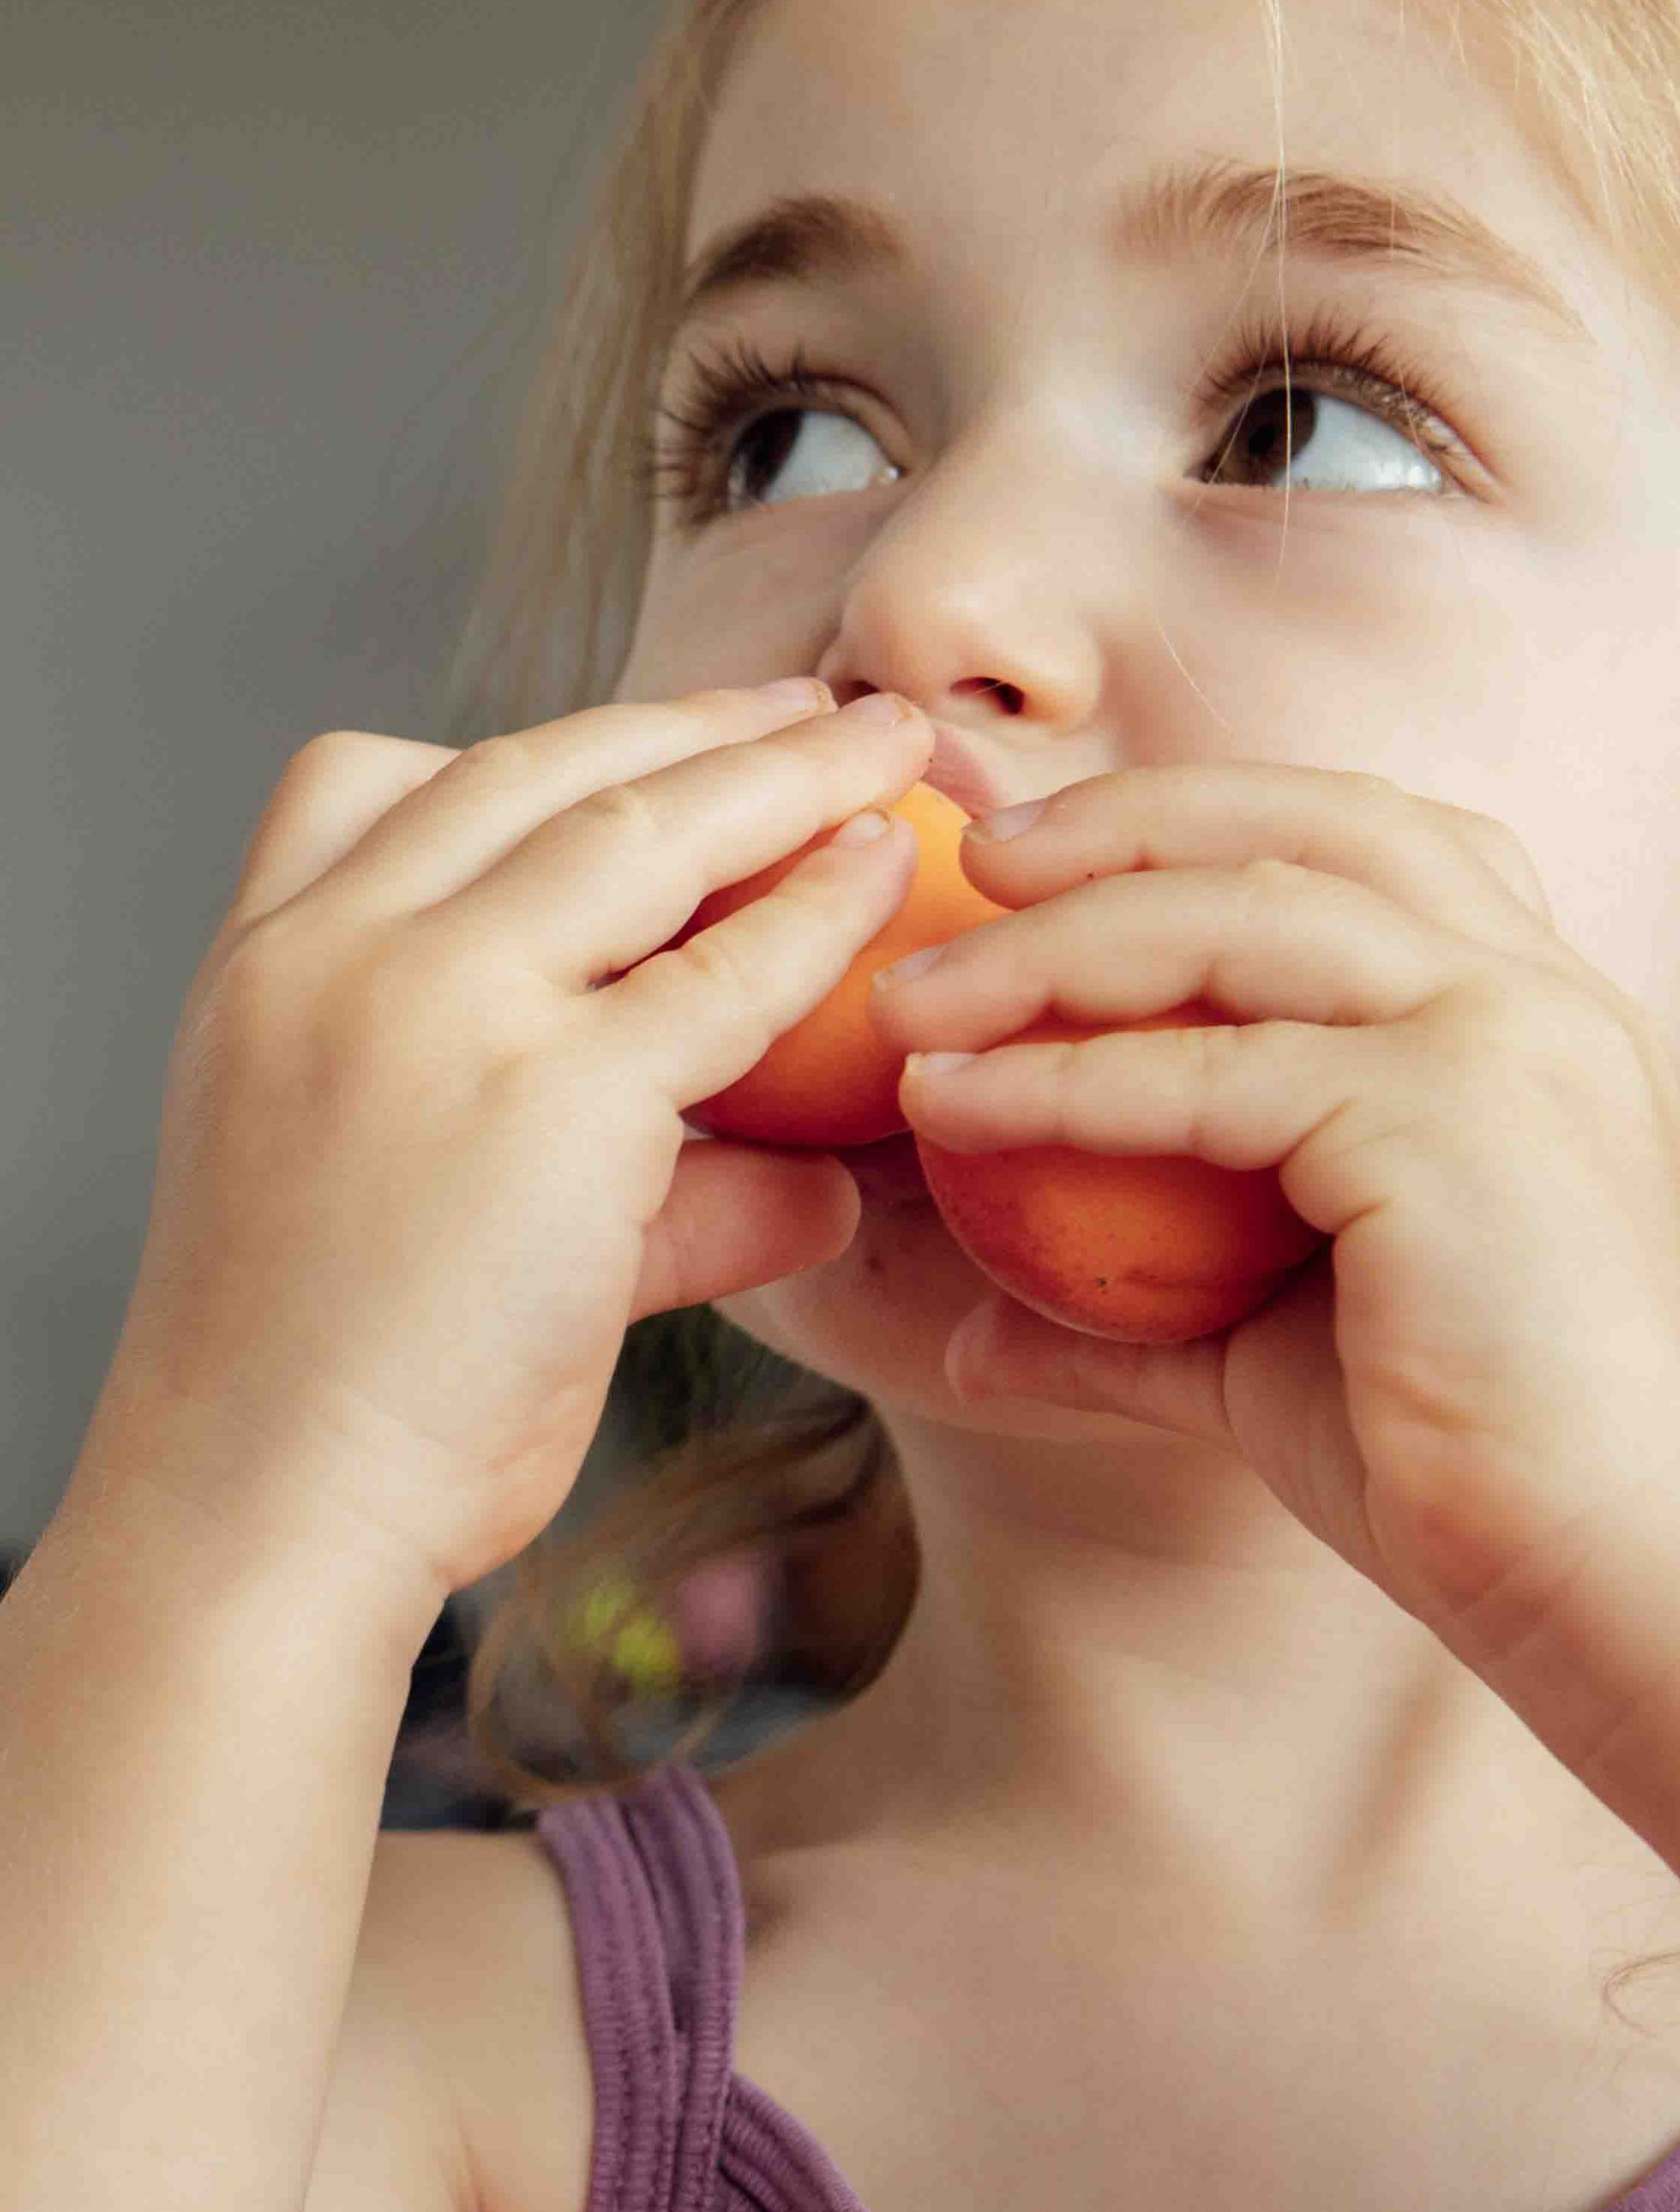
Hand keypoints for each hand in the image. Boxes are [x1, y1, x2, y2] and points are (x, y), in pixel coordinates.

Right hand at [89, 685, 931, 1611]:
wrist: (266, 1507)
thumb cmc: (336, 1390)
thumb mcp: (434, 1218)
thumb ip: (632, 1180)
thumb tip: (804, 1181)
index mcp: (263, 962)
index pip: (374, 776)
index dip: (539, 745)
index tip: (654, 735)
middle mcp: (335, 952)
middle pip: (532, 772)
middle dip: (692, 724)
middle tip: (814, 704)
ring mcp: (438, 1007)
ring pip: (635, 829)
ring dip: (778, 773)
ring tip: (882, 747)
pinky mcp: (551, 1096)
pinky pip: (722, 972)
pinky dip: (820, 912)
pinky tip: (885, 876)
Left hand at [874, 763, 1679, 1681]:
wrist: (1629, 1583)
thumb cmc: (1473, 1478)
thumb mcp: (1275, 1360)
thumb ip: (1136, 1317)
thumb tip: (967, 1341)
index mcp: (1536, 1013)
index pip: (1366, 841)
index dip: (1198, 819)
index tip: (1043, 862)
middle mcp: (1538, 992)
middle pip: (1305, 822)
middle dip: (1118, 823)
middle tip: (967, 869)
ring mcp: (1506, 1038)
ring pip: (1241, 914)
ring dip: (1051, 940)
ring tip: (915, 1000)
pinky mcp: (1453, 1120)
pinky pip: (1212, 1072)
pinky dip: (1063, 1079)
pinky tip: (956, 1106)